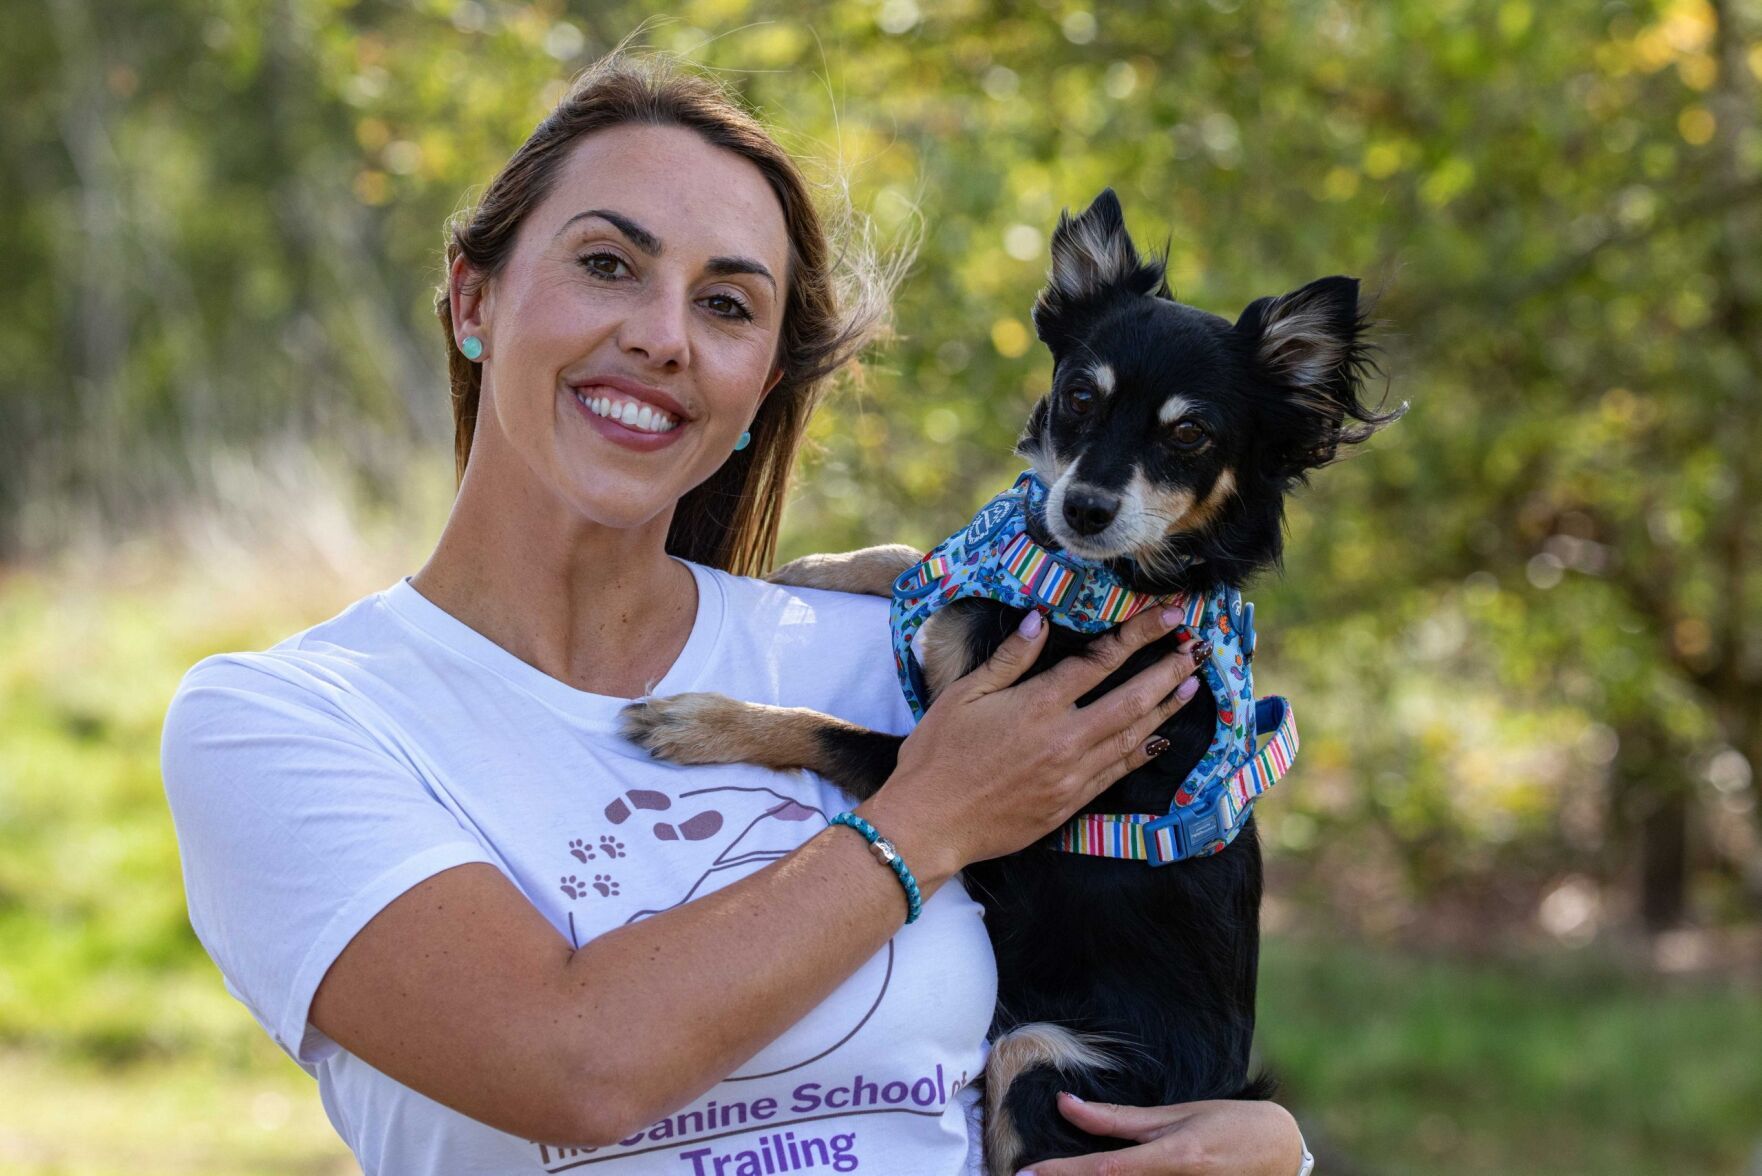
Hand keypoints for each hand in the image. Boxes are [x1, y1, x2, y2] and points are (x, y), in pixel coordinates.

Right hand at [863, 602, 1205, 880]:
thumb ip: (1008, 659)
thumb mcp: (964, 696)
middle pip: (1131, 698)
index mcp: (1037, 705)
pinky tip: (1160, 738)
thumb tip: (1040, 620)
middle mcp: (1063, 738)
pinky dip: (1142, 751)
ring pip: (1132, 735)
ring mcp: (1071, 775)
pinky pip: (1117, 772)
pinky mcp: (1070, 803)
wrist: (930, 824)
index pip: (1100, 660)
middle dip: (1169, 669)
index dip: (1139, 633)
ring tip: (1193, 685)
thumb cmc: (937, 756)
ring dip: (1166, 708)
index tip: (1168, 614)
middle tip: (1197, 646)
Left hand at [1019, 1093, 1304, 1175]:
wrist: (1283, 1151)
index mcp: (1172, 1157)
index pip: (1105, 1169)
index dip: (1062, 1174)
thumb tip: (1067, 1105)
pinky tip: (1098, 1175)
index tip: (1026, 1175)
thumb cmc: (1229, 1124)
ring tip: (1056, 1175)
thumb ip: (1120, 1119)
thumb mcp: (1176, 1115)